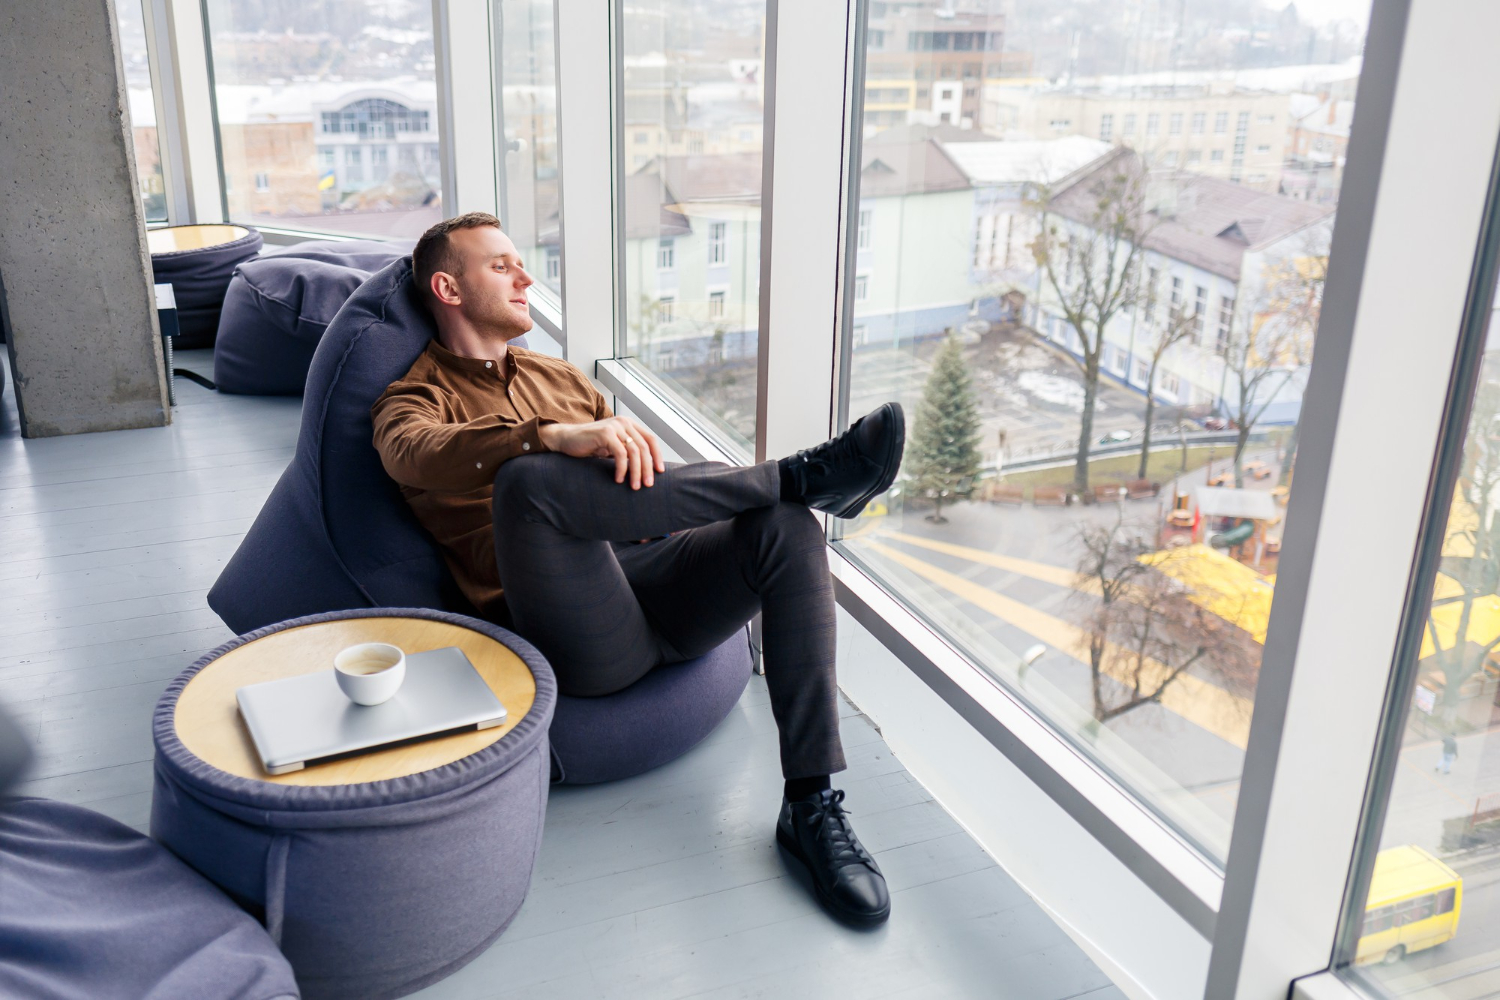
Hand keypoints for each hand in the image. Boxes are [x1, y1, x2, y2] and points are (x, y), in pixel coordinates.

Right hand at [537, 416, 665, 488]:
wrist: (566, 439)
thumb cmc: (589, 446)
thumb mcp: (612, 448)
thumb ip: (627, 452)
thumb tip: (646, 469)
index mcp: (628, 425)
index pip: (650, 439)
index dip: (657, 456)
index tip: (660, 472)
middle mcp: (624, 423)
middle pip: (645, 447)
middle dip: (648, 468)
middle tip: (648, 485)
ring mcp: (615, 426)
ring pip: (635, 451)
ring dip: (636, 471)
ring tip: (635, 486)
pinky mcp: (605, 433)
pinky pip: (620, 453)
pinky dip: (622, 468)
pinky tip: (618, 479)